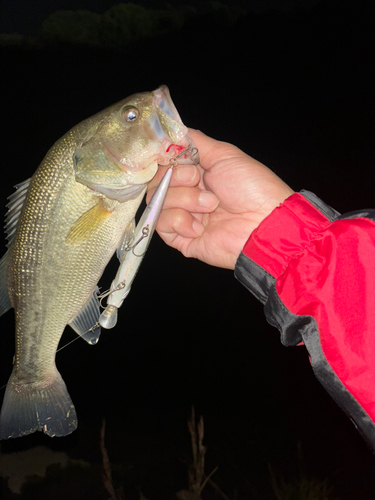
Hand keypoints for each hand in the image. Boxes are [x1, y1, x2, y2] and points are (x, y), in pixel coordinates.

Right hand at [147, 129, 293, 269]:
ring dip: (184, 200)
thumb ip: (194, 142)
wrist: (263, 224)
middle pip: (156, 180)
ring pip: (157, 201)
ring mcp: (183, 217)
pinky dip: (180, 221)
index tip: (169, 155)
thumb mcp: (225, 155)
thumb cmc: (252, 188)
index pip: (164, 163)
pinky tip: (201, 226)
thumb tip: (172, 132)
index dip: (163, 158)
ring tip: (211, 206)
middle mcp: (187, 194)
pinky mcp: (181, 238)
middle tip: (198, 180)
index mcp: (197, 173)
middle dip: (176, 177)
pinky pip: (161, 224)